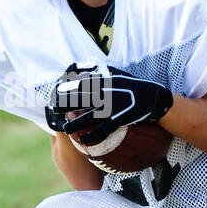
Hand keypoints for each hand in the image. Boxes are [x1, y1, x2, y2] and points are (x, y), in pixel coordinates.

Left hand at [45, 63, 172, 144]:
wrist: (152, 98)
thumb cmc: (132, 85)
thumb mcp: (116, 74)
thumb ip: (101, 72)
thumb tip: (86, 67)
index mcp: (104, 82)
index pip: (80, 84)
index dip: (67, 89)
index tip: (56, 93)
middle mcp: (105, 94)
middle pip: (80, 99)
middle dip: (65, 104)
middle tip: (55, 109)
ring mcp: (111, 108)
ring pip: (88, 117)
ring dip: (75, 123)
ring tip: (65, 128)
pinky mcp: (118, 120)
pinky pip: (102, 130)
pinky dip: (92, 136)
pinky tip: (83, 140)